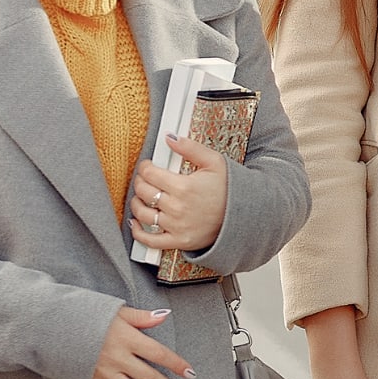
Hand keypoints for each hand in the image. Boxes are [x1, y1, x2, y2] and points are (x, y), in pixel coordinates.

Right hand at [85, 307, 192, 378]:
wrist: (50, 323)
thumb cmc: (85, 313)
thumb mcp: (116, 310)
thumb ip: (141, 317)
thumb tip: (164, 316)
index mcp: (127, 338)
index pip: (159, 354)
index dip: (176, 364)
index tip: (190, 373)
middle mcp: (118, 358)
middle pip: (149, 376)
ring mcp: (102, 373)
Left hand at [128, 132, 229, 252]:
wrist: (242, 216)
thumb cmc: (228, 189)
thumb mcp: (214, 162)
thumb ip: (191, 148)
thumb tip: (169, 138)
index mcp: (184, 187)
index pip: (150, 174)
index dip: (144, 167)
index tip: (147, 166)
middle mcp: (177, 208)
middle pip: (144, 192)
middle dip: (140, 182)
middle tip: (144, 179)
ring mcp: (176, 226)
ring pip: (143, 214)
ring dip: (136, 203)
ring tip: (141, 197)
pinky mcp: (178, 240)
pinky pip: (150, 240)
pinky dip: (138, 233)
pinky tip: (136, 223)